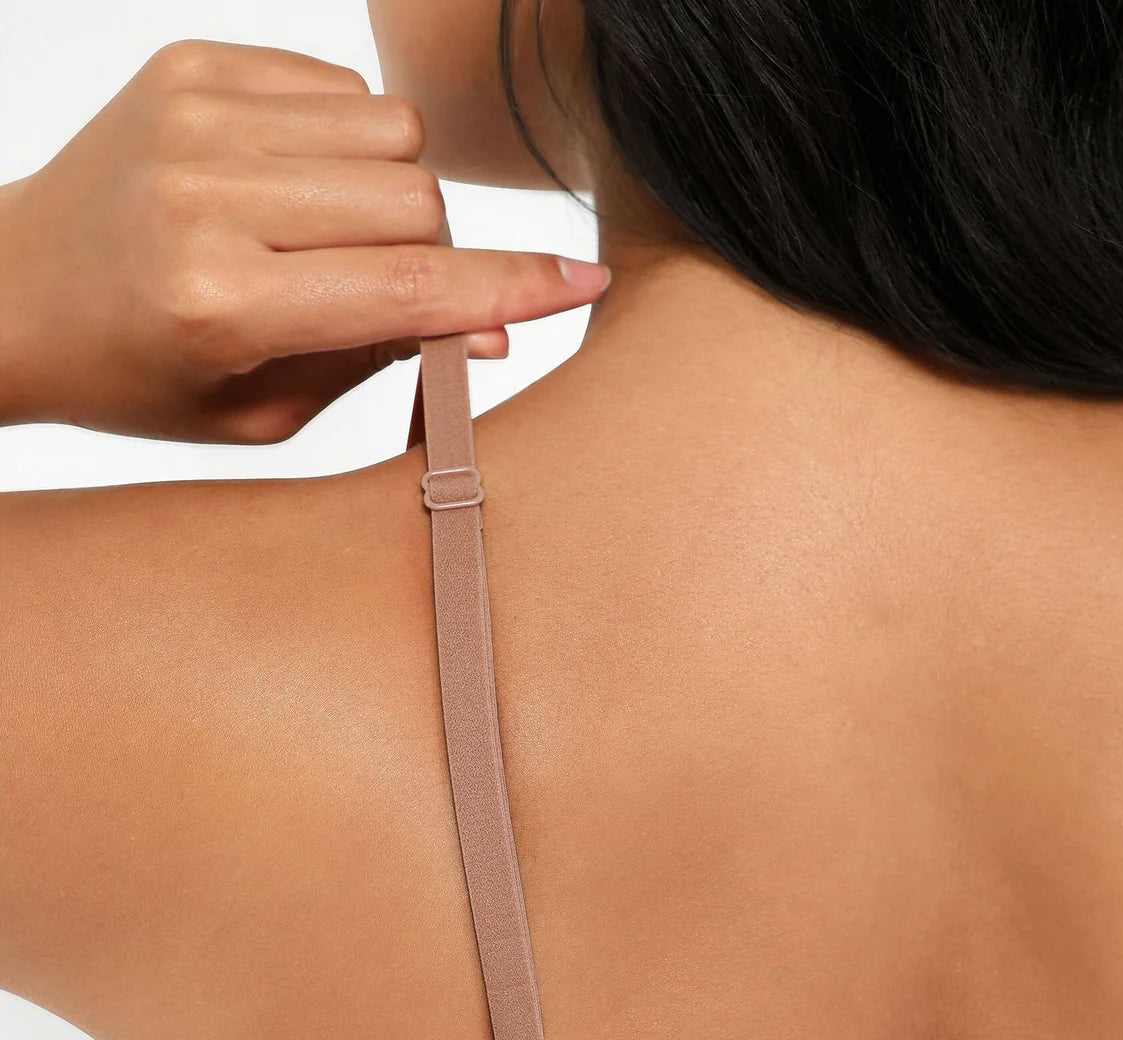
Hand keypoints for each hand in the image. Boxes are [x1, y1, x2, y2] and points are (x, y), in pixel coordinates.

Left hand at [0, 40, 608, 442]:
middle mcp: (205, 194)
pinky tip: (296, 187)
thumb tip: (494, 325)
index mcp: (219, 300)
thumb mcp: (266, 407)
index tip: (581, 283)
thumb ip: (381, 357)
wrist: (20, 292)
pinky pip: (341, 88)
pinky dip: (347, 143)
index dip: (509, 288)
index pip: (408, 284)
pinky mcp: (191, 63)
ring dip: (396, 191)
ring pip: (393, 132)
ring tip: (335, 236)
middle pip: (417, 199)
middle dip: (435, 251)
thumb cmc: (146, 375)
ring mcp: (194, 114)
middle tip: (386, 289)